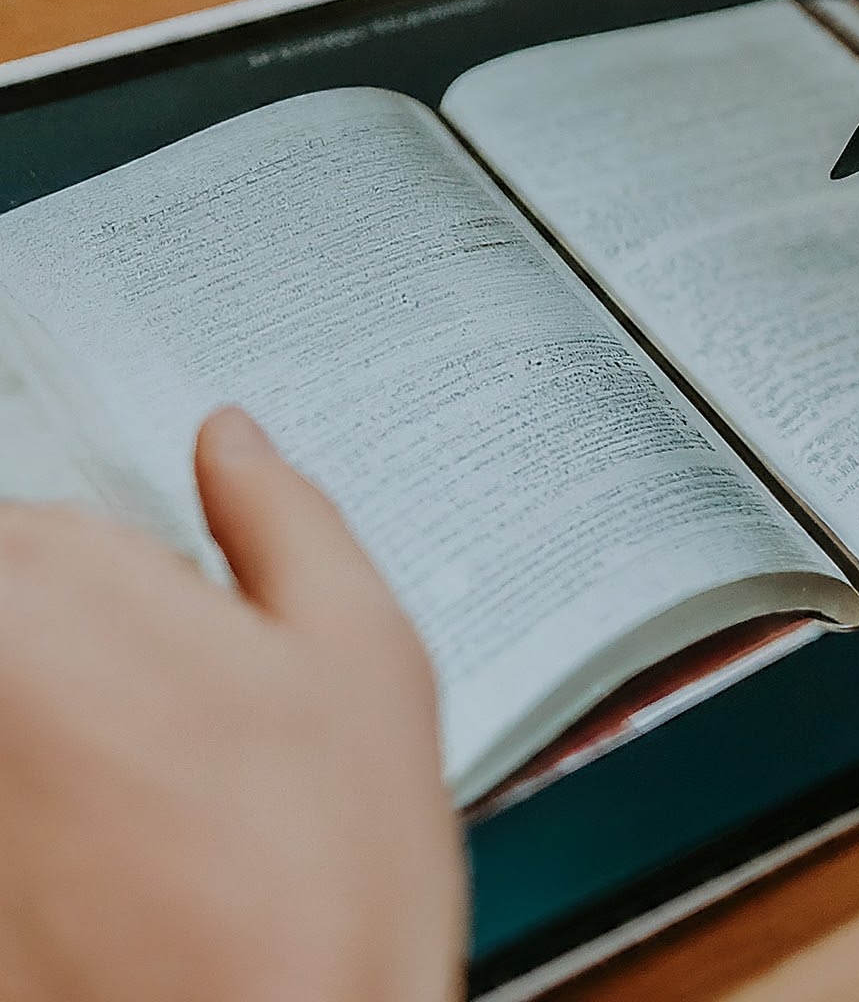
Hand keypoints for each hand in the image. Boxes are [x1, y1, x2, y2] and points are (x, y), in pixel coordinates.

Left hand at [0, 408, 464, 1001]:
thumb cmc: (327, 875)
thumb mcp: (363, 648)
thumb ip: (283, 513)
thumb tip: (232, 443)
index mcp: (61, 589)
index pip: (32, 516)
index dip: (111, 571)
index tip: (165, 619)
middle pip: (6, 608)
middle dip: (72, 646)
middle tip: (164, 724)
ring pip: (8, 709)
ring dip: (52, 735)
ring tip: (142, 810)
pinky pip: (5, 801)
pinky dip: (38, 819)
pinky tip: (105, 865)